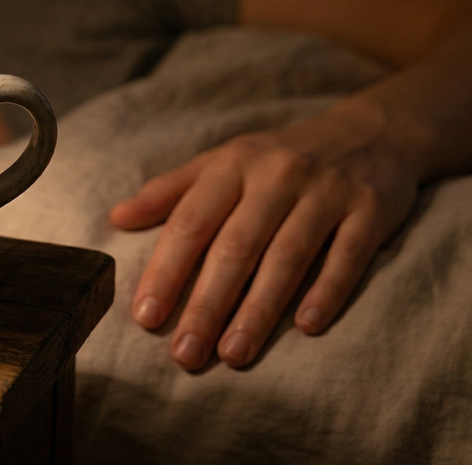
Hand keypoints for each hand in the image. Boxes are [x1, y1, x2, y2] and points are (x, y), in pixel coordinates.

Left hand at [109, 102, 419, 369]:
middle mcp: (276, 176)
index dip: (167, 271)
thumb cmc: (277, 159)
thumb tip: (116, 218)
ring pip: (287, 256)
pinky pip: (347, 255)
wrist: (371, 131)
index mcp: (232, 166)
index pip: (191, 223)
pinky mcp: (371, 210)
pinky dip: (327, 290)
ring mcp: (326, 192)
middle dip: (207, 304)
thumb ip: (170, 191)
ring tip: (233, 355)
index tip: (146, 318)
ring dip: (258, 310)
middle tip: (185, 354)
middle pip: (235, 247)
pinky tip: (306, 327)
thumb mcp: (222, 162)